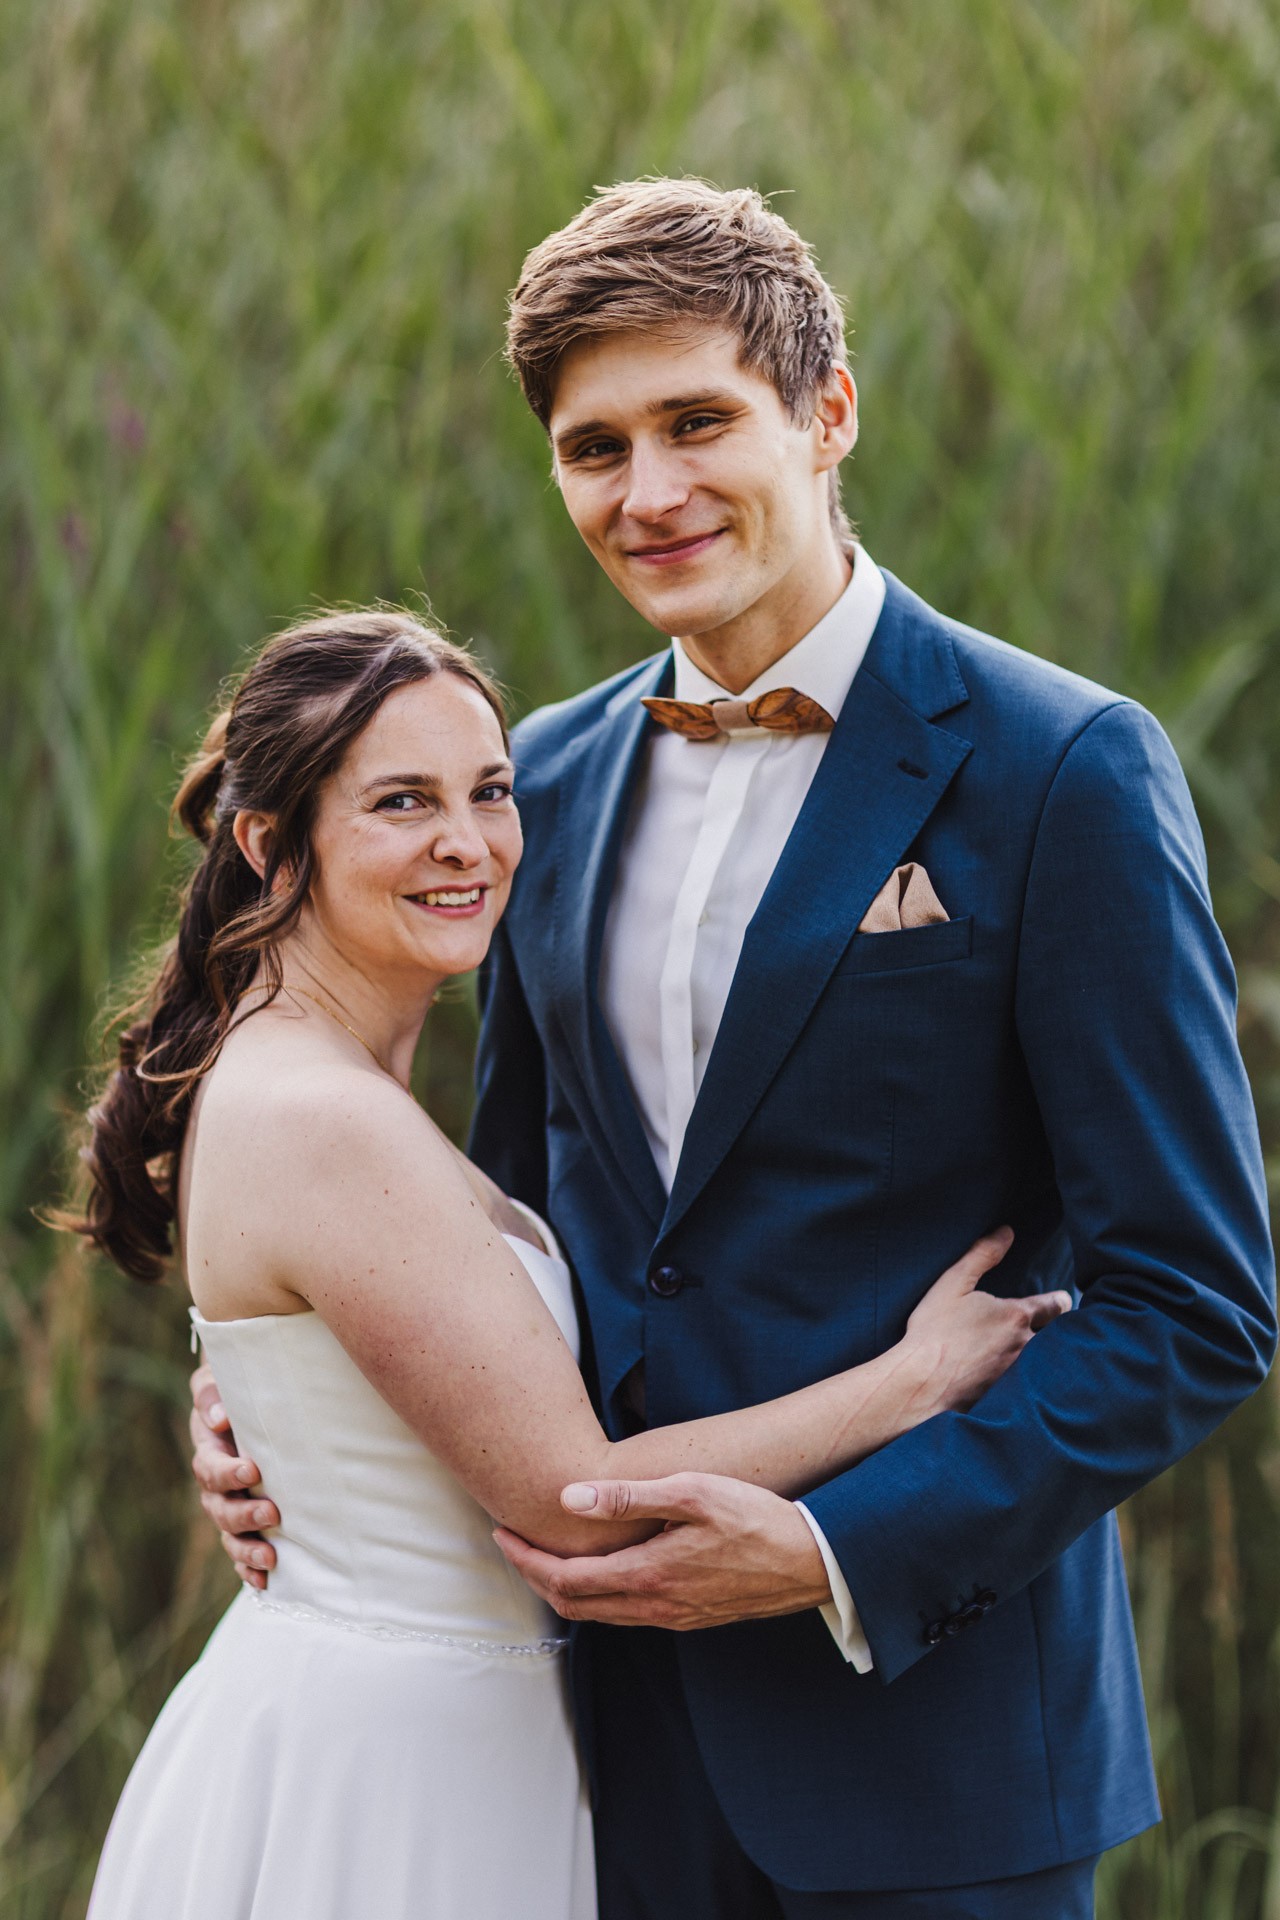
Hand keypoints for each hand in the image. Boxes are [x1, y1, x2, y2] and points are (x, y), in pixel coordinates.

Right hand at [189, 1363, 278, 1588]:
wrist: (249, 1403)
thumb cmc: (238, 1387)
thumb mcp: (219, 1381)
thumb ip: (213, 1394)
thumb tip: (218, 1417)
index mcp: (209, 1449)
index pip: (210, 1467)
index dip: (228, 1472)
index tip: (253, 1470)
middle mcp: (214, 1484)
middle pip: (218, 1507)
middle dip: (243, 1513)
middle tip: (271, 1511)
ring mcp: (227, 1506)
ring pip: (229, 1535)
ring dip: (247, 1548)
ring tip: (271, 1557)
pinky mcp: (244, 1524)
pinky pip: (239, 1553)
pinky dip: (249, 1570)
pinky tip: (265, 1582)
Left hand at [493, 1472, 830, 1628]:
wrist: (812, 1562)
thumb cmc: (756, 1518)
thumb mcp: (693, 1493)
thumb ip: (629, 1497)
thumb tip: (569, 1497)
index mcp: (646, 1576)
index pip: (564, 1579)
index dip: (525, 1559)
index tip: (502, 1534)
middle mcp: (654, 1607)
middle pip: (573, 1604)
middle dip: (535, 1576)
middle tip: (514, 1544)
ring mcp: (674, 1617)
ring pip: (600, 1615)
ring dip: (565, 1589)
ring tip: (548, 1555)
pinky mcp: (691, 1617)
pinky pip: (628, 1616)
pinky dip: (598, 1596)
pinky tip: (603, 1572)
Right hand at [903, 1227, 1071, 1416]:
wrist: (922, 1383)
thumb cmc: (934, 1331)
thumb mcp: (953, 1283)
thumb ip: (982, 1254)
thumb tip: (1006, 1232)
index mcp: (1015, 1316)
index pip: (1053, 1306)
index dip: (1060, 1301)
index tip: (1064, 1300)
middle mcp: (1024, 1346)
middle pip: (1055, 1336)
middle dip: (1056, 1330)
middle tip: (1056, 1326)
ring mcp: (1018, 1374)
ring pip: (1042, 1361)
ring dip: (1042, 1355)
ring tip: (1040, 1352)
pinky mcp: (1007, 1396)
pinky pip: (1026, 1383)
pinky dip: (1026, 1378)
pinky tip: (1017, 1379)